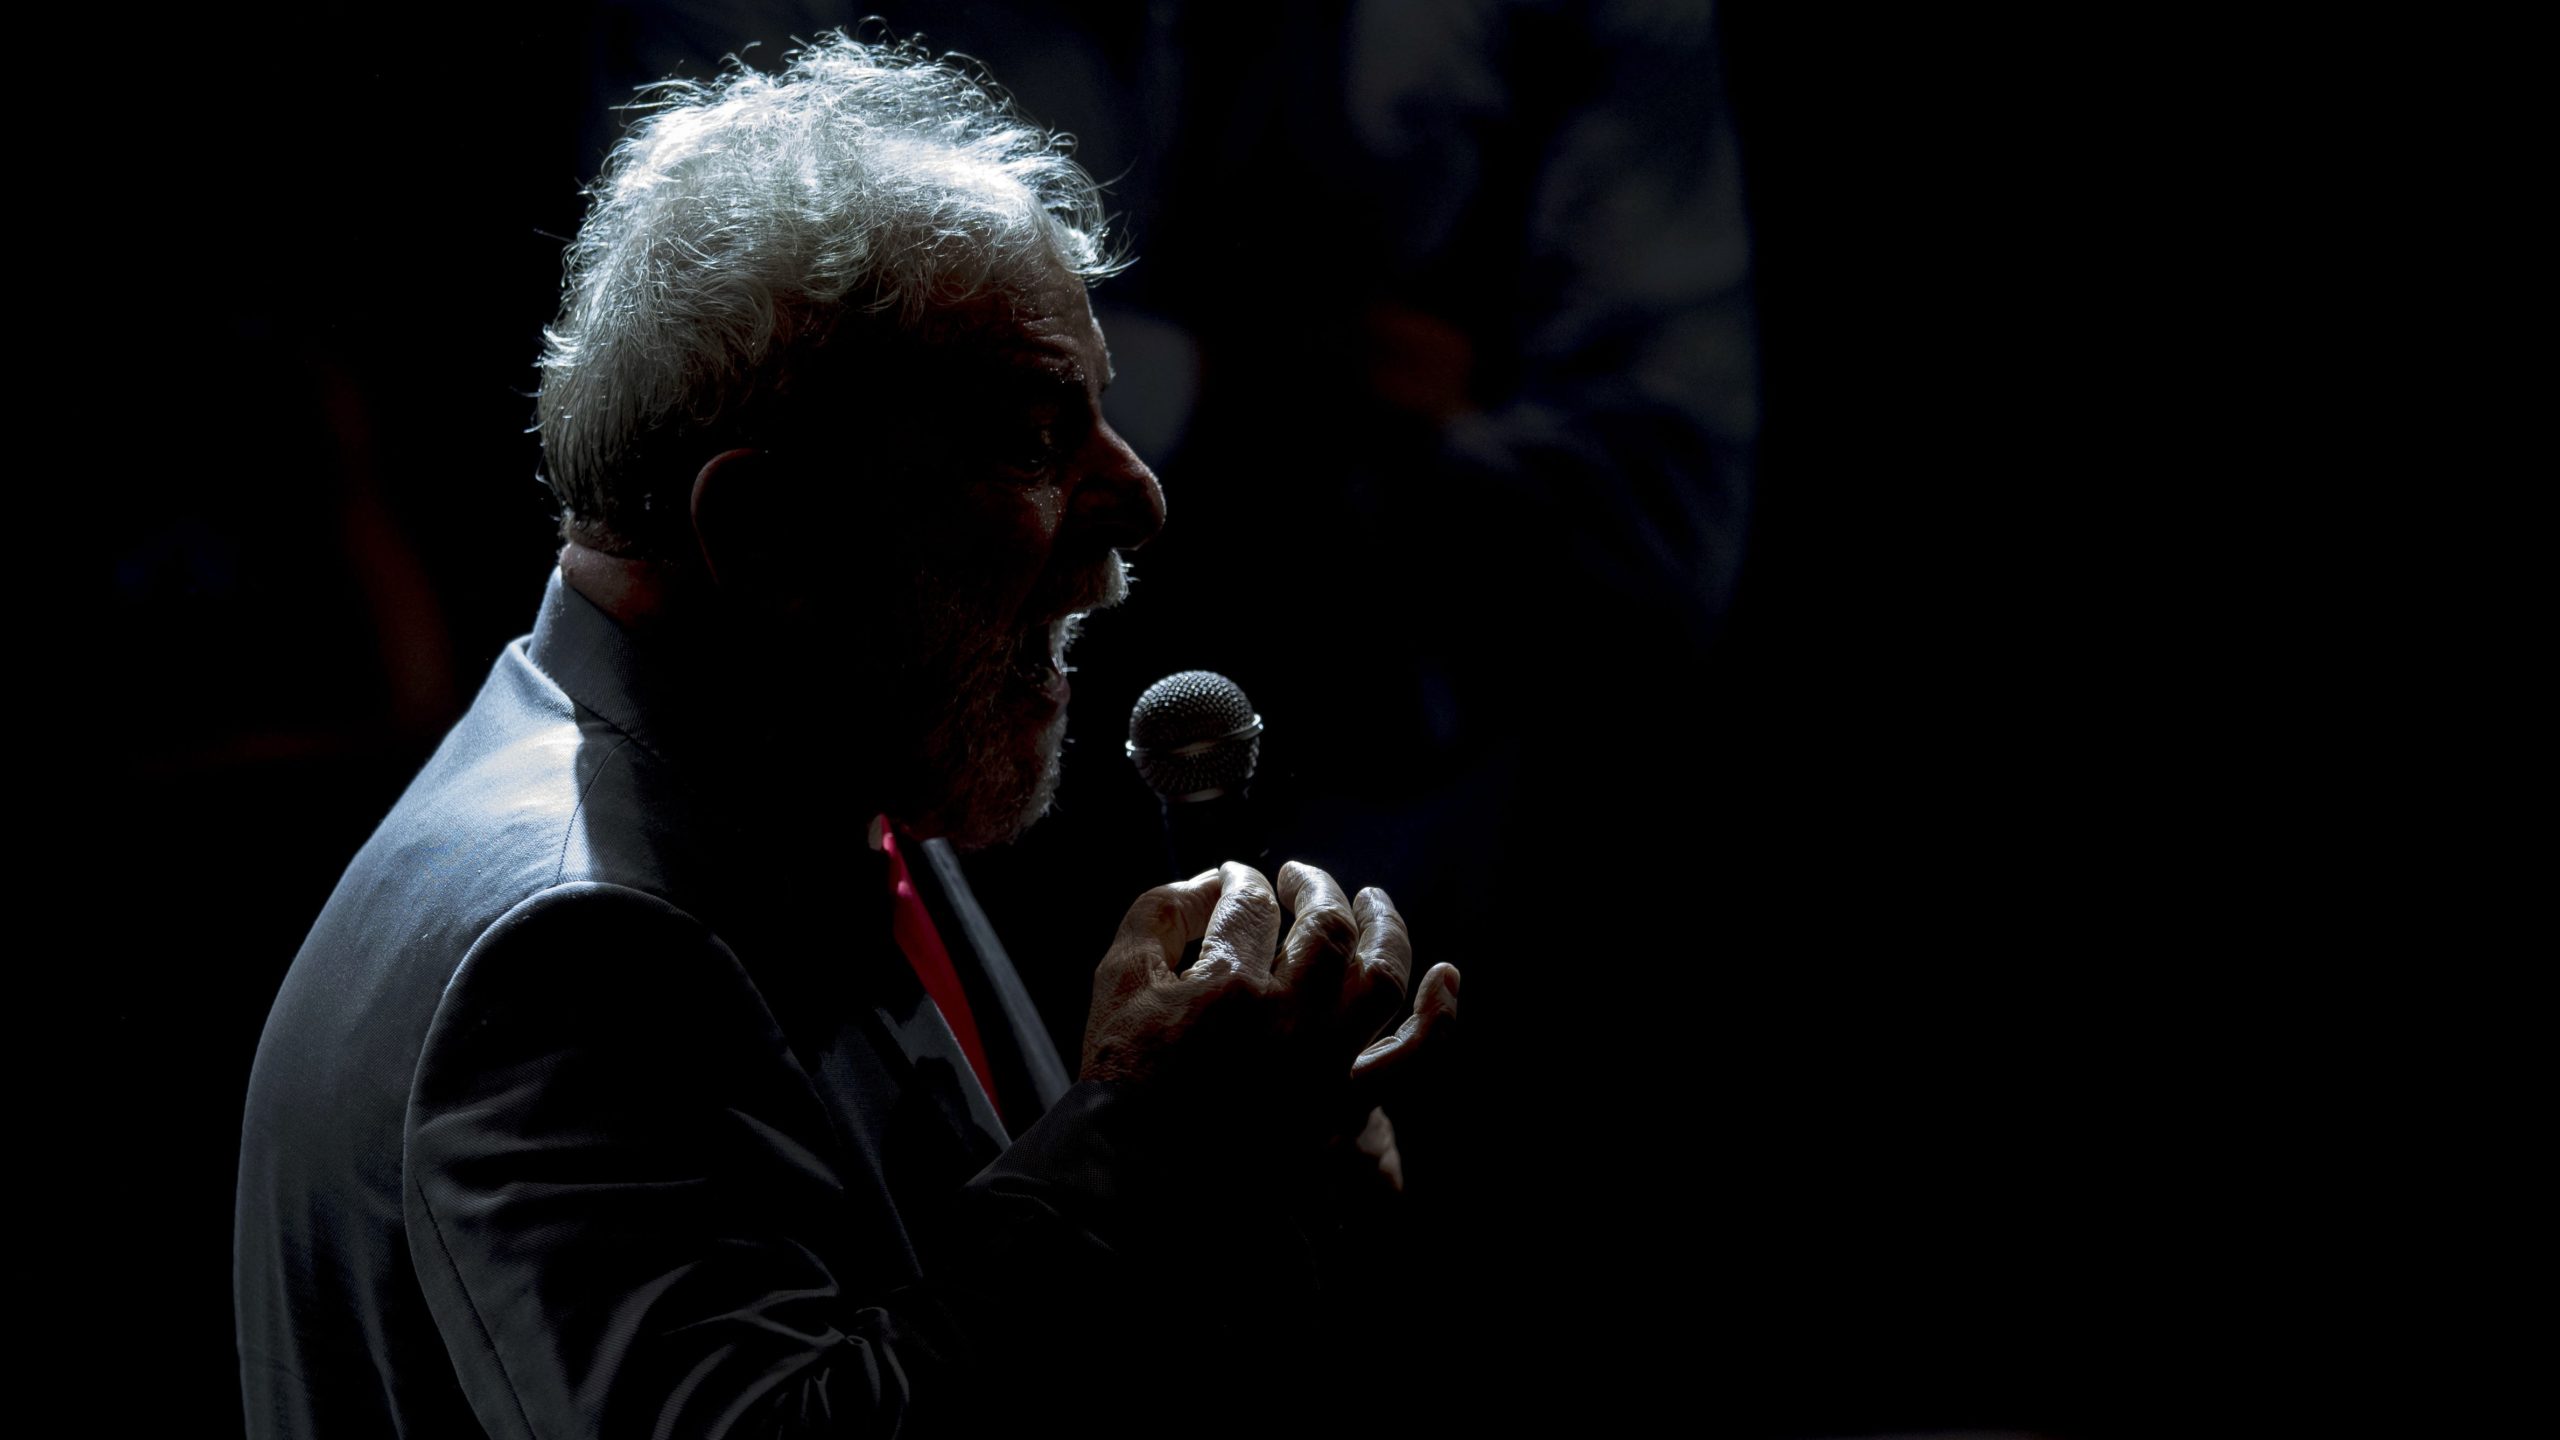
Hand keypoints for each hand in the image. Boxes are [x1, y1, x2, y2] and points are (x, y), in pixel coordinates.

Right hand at [1081, 860, 1458, 1163]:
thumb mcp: (1116, 981)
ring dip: (1385, 927)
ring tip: (1373, 900)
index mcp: (1227, 984)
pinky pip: (1412, 1057)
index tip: (1235, 880)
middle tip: (1298, 878)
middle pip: (1325, 926)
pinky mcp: (1345, 1105)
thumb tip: (1211, 882)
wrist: (1141, 1177)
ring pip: (1381, 976)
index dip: (1243, 881)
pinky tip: (1447, 976)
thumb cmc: (1124, 1078)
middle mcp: (1288, 1017)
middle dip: (1313, 888)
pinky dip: (1438, 1016)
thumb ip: (1158, 915)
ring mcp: (1325, 1062)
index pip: (1250, 903)